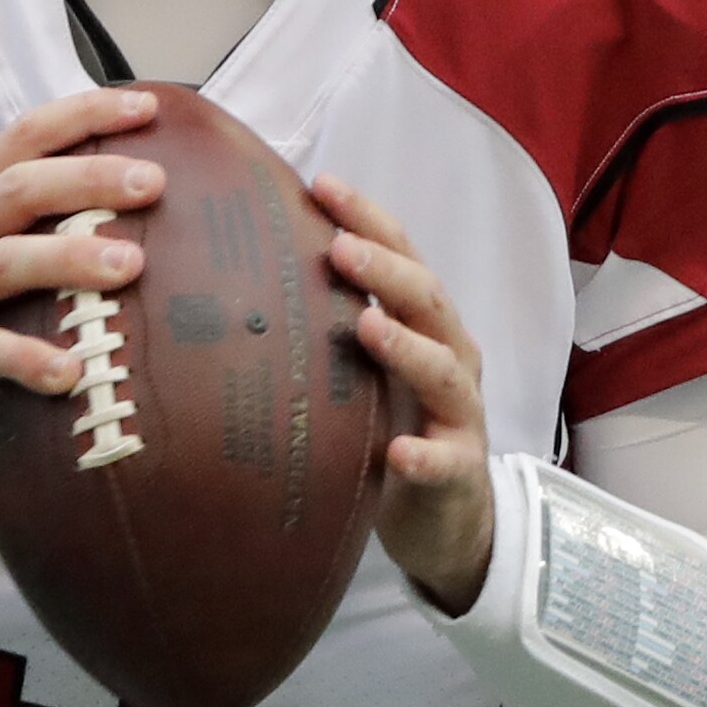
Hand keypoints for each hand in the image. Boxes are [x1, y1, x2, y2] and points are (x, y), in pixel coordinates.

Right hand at [0, 90, 161, 491]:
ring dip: (71, 259)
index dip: (84, 114)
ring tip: (131, 266)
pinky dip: (29, 359)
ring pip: (6, 262)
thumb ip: (32, 226)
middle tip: (154, 182)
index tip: (146, 107)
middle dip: (89, 178)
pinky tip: (71, 372)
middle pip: (20, 188)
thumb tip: (133, 207)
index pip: (25, 137)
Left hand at [315, 176, 492, 616]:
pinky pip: (443, 463)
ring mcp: (459, 416)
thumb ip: (330, 324)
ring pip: (443, 371)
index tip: (320, 183)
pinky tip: (396, 452)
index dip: (367, 218)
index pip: (401, 257)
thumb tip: (246, 273)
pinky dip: (422, 456)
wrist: (450, 523)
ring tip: (367, 325)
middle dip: (386, 268)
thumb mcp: (365, 372)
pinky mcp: (458, 474)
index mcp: (425, 326)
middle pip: (426, 300)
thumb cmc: (394, 429)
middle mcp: (450, 358)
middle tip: (339, 246)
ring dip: (406, 346)